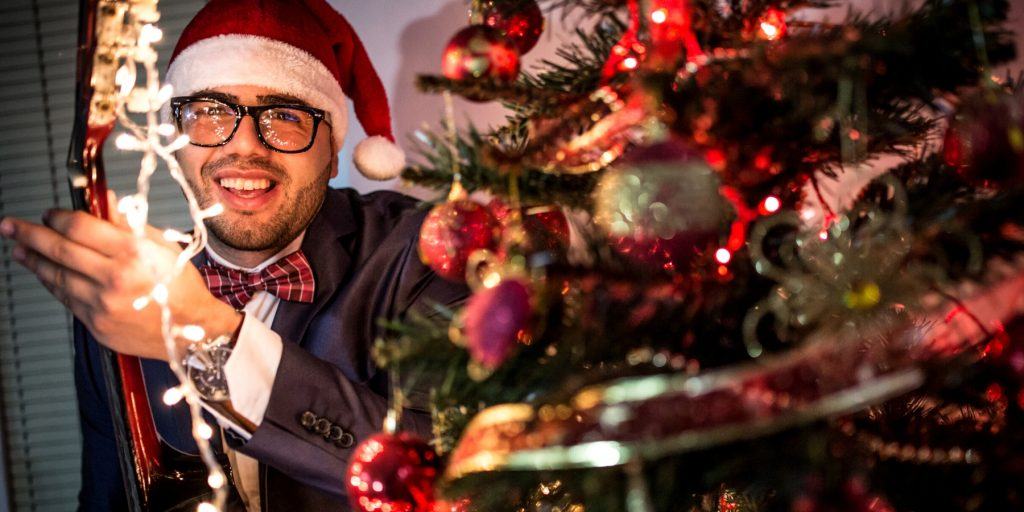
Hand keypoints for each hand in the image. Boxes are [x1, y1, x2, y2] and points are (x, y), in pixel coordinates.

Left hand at [0, 199, 240, 361]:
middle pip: (60, 250)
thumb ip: (127, 223)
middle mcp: (114, 278)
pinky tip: (44, 273)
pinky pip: (66, 299)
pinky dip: (52, 283)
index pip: (80, 226)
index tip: (49, 214)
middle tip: (11, 226)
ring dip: (33, 260)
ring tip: (20, 249)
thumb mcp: (162, 246)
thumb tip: (103, 199)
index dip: (58, 217)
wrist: (193, 331)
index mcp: (133, 253)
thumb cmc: (182, 287)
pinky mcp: (96, 324)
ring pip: (57, 277)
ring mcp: (102, 304)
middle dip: (30, 235)